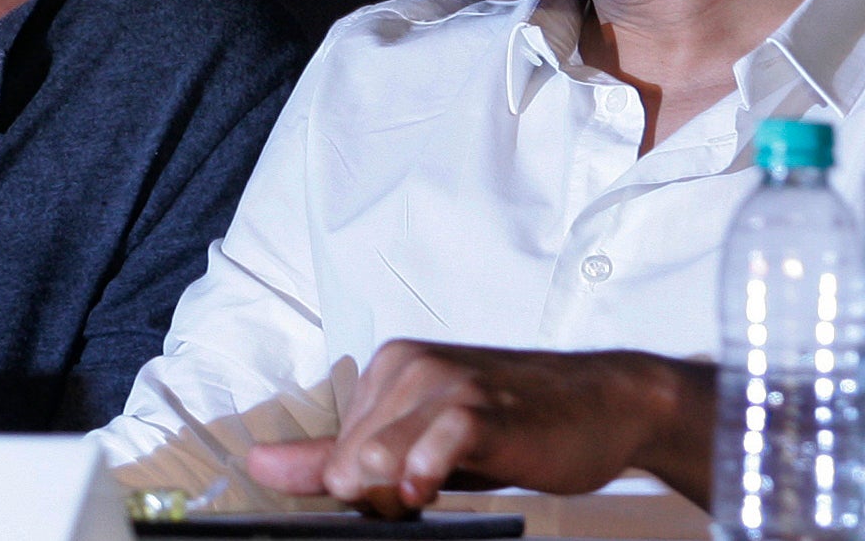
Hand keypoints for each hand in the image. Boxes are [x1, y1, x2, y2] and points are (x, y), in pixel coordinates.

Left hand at [246, 342, 714, 514]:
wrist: (606, 402)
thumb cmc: (517, 423)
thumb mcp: (419, 438)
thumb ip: (337, 455)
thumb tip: (258, 465)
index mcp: (387, 368)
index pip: (334, 456)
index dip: (364, 492)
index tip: (405, 491)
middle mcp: (406, 366)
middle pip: (349, 465)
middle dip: (382, 499)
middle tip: (434, 489)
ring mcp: (443, 384)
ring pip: (373, 463)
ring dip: (401, 497)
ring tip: (444, 486)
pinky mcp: (480, 409)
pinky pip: (428, 450)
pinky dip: (424, 476)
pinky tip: (433, 487)